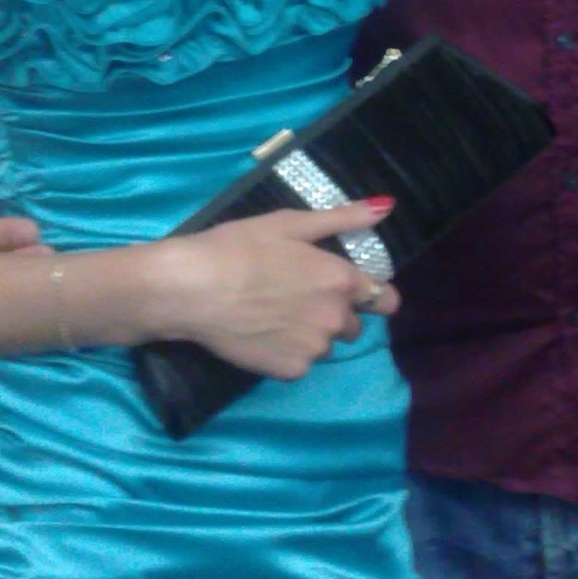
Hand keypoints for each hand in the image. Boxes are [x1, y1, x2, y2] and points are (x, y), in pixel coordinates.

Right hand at [154, 201, 398, 376]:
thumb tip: (387, 207)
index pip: (385, 298)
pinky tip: (262, 334)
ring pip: (326, 344)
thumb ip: (343, 218)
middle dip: (334, 313)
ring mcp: (313, 348)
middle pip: (354, 324)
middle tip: (297, 298)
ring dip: (312, 333)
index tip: (350, 290)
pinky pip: (301, 362)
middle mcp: (336, 318)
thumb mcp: (290, 223)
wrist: (190, 289)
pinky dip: (288, 352)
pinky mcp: (290, 371)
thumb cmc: (238, 247)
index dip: (371, 294)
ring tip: (275, 315)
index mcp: (341, 280)